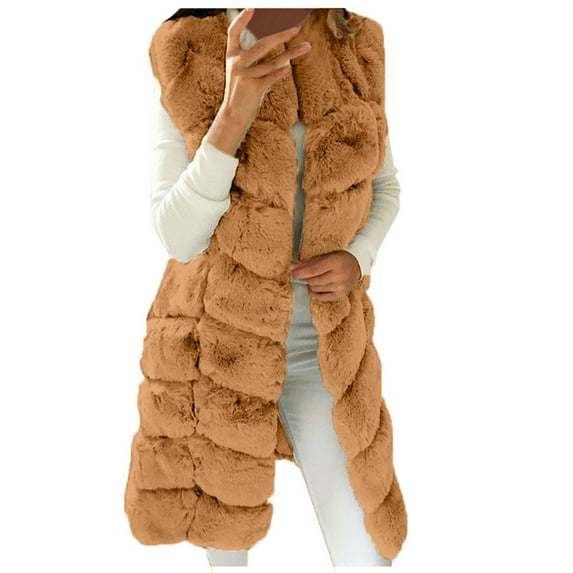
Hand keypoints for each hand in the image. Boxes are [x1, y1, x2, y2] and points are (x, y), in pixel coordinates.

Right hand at [223, 8, 311, 125]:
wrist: (233, 115)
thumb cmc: (241, 93)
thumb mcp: (244, 74)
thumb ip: (257, 62)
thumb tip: (282, 53)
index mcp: (232, 56)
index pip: (233, 32)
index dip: (241, 19)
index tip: (252, 8)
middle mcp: (237, 64)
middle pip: (262, 44)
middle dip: (281, 35)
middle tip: (295, 29)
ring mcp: (245, 76)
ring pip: (272, 62)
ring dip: (291, 54)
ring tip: (306, 47)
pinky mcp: (254, 88)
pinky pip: (271, 77)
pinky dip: (280, 72)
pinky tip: (288, 68)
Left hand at [289, 251, 361, 301]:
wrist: (357, 266)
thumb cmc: (339, 259)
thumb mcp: (325, 256)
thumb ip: (308, 263)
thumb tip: (292, 268)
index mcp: (335, 262)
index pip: (314, 270)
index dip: (300, 273)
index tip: (292, 274)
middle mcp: (339, 276)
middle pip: (313, 281)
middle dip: (306, 278)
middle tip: (306, 274)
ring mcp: (341, 287)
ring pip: (316, 289)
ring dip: (311, 284)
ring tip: (316, 278)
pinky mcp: (341, 295)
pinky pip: (321, 297)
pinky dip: (315, 293)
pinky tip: (316, 287)